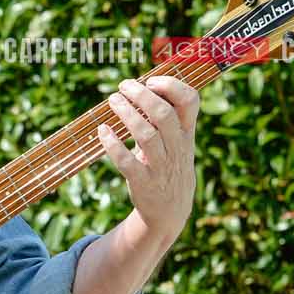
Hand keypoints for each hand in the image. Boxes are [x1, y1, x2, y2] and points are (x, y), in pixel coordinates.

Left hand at [96, 75, 199, 244]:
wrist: (169, 212)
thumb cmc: (168, 166)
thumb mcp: (177, 142)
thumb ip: (165, 117)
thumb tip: (139, 86)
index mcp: (186, 133)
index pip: (191, 102)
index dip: (172, 86)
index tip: (151, 80)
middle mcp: (176, 148)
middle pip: (163, 114)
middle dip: (141, 95)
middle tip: (123, 86)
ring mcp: (161, 166)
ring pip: (145, 135)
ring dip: (126, 114)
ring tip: (112, 101)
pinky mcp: (143, 183)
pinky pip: (127, 162)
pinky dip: (113, 145)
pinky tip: (102, 131)